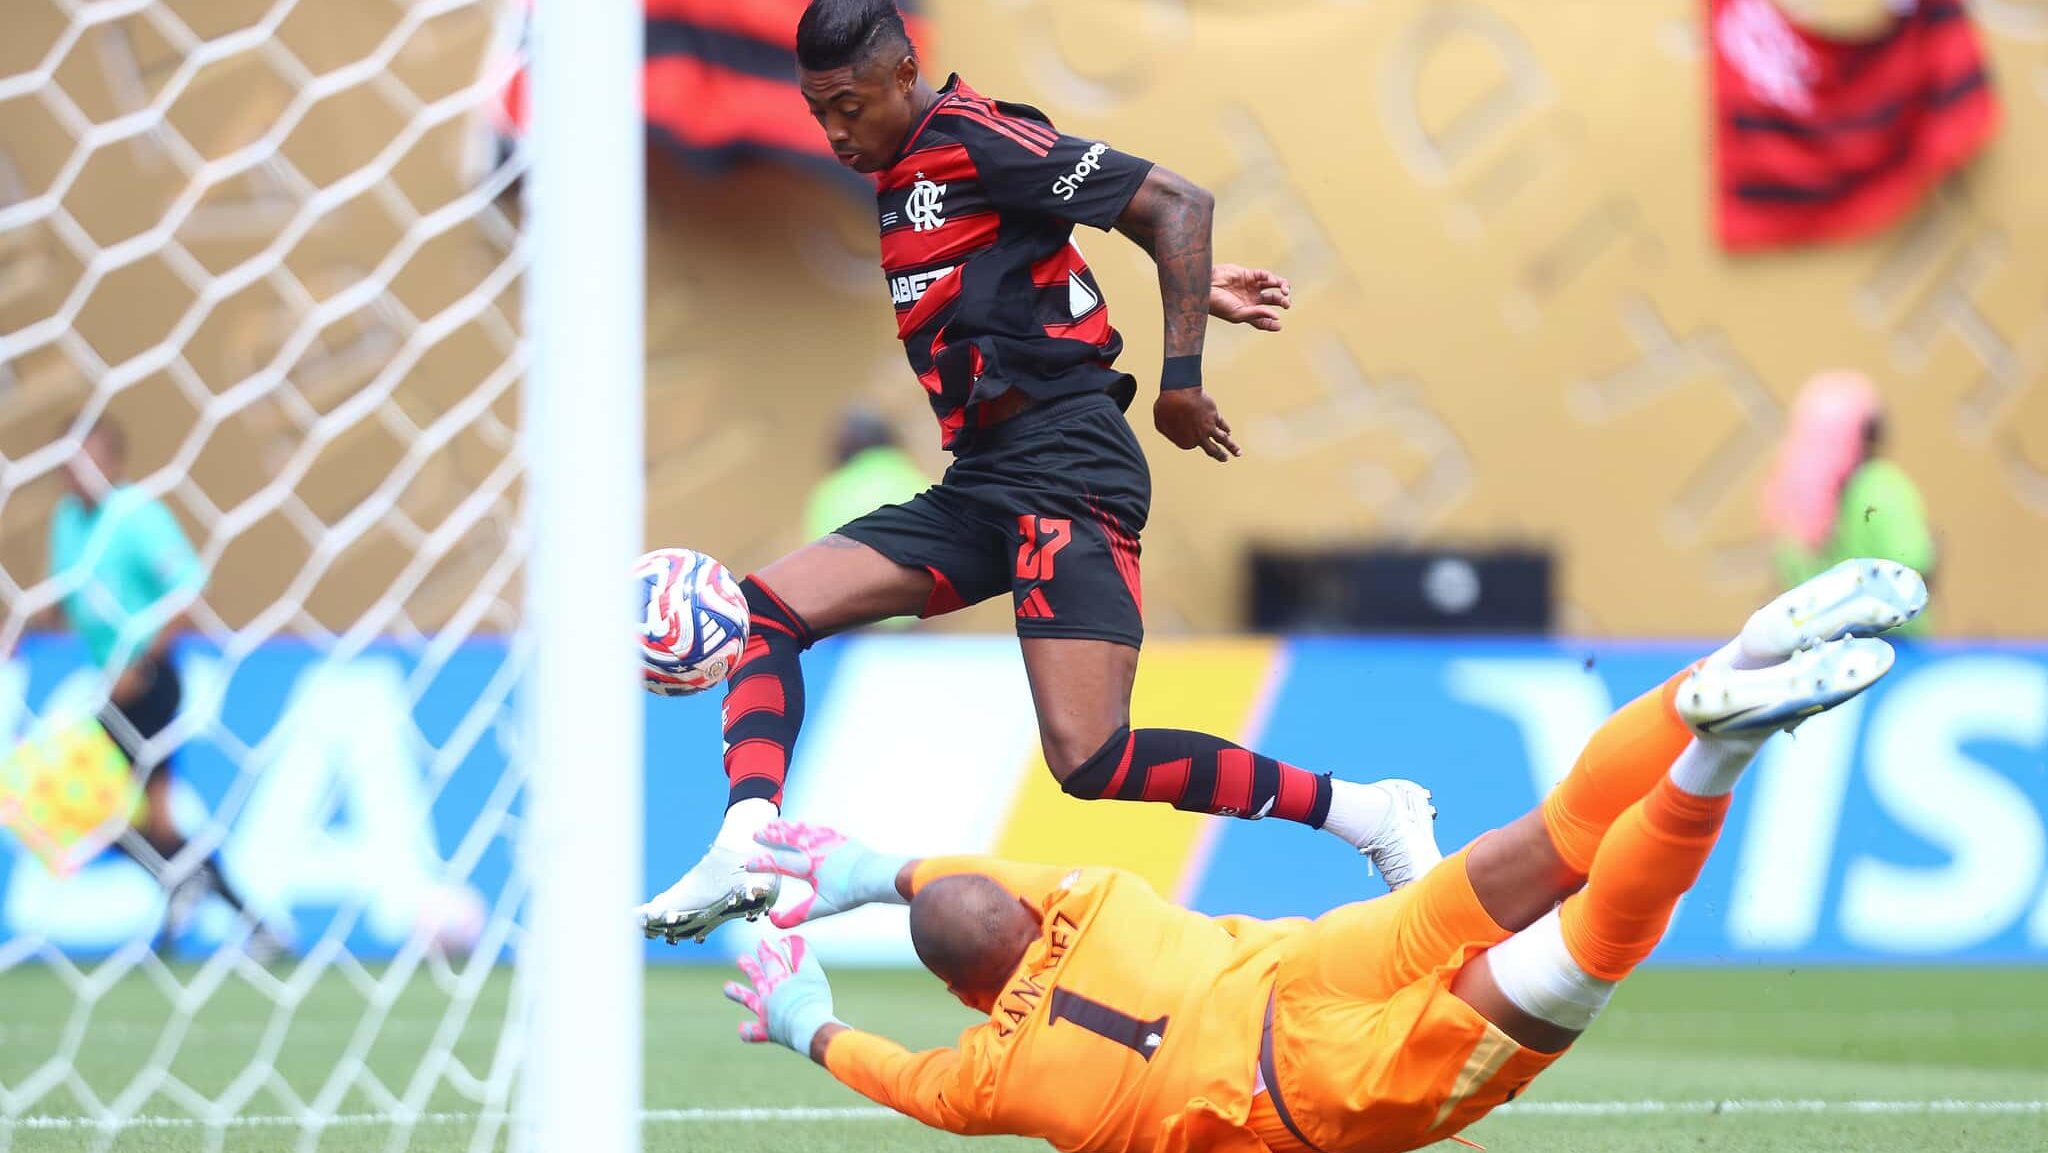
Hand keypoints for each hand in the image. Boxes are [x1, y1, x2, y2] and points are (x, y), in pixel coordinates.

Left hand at [723, 936, 839, 1053]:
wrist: (809, 1028)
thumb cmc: (813, 1000)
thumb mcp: (812, 973)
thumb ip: (802, 955)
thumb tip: (791, 938)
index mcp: (778, 980)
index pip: (770, 961)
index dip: (766, 950)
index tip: (762, 942)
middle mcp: (768, 995)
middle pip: (757, 978)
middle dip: (750, 967)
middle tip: (741, 959)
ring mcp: (766, 1013)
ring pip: (749, 1001)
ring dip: (738, 993)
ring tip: (727, 988)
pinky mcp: (768, 1031)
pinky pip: (753, 1033)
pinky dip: (748, 1031)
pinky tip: (742, 1029)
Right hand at [748, 821, 909, 928]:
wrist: (877, 875)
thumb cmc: (851, 892)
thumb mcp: (821, 907)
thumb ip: (796, 914)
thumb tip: (773, 921)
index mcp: (808, 866)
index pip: (779, 863)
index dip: (762, 863)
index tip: (748, 864)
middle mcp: (815, 850)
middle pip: (788, 839)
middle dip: (770, 836)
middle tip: (756, 833)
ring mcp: (828, 841)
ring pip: (802, 830)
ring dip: (787, 827)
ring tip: (777, 824)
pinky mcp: (842, 839)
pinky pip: (820, 829)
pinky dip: (809, 827)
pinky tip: (807, 826)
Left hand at [1154, 389, 1238, 461]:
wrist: (1179, 393)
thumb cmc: (1166, 406)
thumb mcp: (1160, 422)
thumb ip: (1169, 430)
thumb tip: (1172, 430)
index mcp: (1185, 442)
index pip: (1190, 444)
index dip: (1188, 438)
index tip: (1186, 431)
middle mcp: (1199, 437)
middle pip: (1213, 450)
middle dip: (1220, 455)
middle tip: (1225, 459)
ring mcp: (1209, 427)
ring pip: (1223, 439)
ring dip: (1232, 447)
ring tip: (1239, 453)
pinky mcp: (1214, 415)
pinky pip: (1223, 424)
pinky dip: (1226, 428)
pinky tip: (1229, 431)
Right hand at [1209, 264, 1291, 331]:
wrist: (1206, 287)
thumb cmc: (1219, 305)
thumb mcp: (1239, 314)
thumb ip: (1258, 314)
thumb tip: (1277, 317)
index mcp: (1249, 312)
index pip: (1265, 319)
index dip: (1273, 323)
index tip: (1279, 325)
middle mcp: (1252, 299)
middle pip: (1274, 300)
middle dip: (1282, 301)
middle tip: (1286, 304)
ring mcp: (1251, 286)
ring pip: (1273, 286)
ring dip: (1282, 287)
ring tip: (1285, 291)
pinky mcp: (1248, 274)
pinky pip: (1264, 275)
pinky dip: (1270, 278)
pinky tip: (1271, 281)